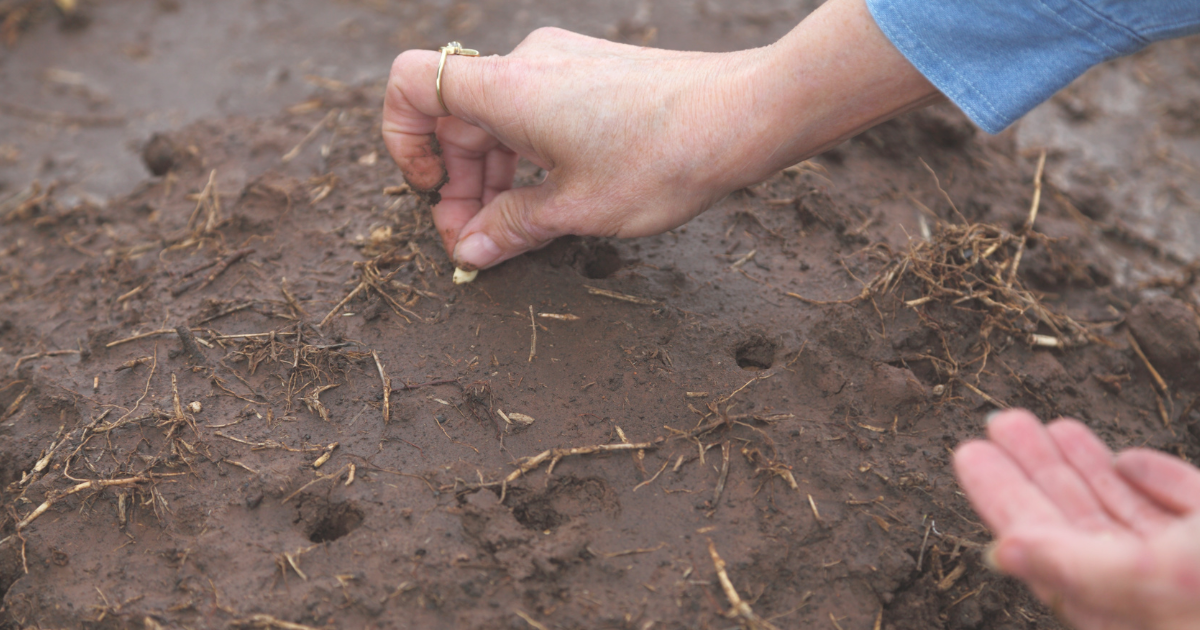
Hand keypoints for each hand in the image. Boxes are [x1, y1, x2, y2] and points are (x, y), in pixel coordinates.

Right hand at [381, 0, 936, 269]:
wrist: (746, 114)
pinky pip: (534, 112)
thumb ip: (511, 228)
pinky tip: (547, 201)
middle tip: (473, 244)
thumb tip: (469, 250)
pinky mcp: (591, 72)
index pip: (412, 85)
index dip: (403, 140)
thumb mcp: (578, 209)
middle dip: (458, 183)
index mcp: (508, 88)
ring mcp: (562, 63)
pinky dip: (526, 156)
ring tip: (510, 234)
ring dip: (492, 176)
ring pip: (498, 118)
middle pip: (458, 117)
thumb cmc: (663, 159)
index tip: (435, 191)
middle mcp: (527, 64)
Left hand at [954, 409, 1199, 629]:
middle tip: (1001, 423)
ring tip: (1050, 425)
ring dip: (1086, 468)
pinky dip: (1156, 479)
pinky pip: (1186, 505)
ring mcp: (1197, 564)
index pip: (1041, 545)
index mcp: (1124, 607)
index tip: (970, 454)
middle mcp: (1155, 590)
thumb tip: (1001, 552)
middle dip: (1036, 471)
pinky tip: (1128, 461)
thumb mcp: (1157, 577)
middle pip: (1077, 524)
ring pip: (1126, 513)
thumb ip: (1073, 565)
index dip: (1003, 498)